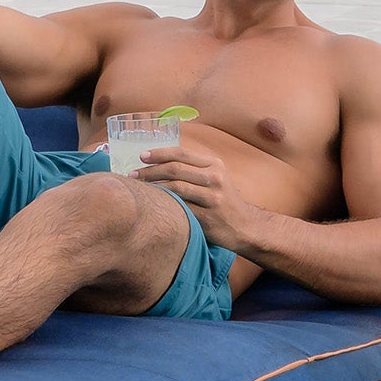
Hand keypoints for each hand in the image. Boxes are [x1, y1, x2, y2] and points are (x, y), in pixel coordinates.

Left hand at [135, 143, 263, 254]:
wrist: (247, 227)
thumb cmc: (224, 201)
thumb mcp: (216, 177)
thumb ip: (194, 169)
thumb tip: (160, 162)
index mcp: (214, 164)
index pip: (181, 153)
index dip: (159, 153)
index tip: (141, 156)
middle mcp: (215, 178)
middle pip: (175, 169)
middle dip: (150, 171)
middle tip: (133, 174)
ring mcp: (212, 198)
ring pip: (176, 188)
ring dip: (153, 187)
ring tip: (139, 188)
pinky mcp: (208, 217)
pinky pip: (180, 208)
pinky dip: (164, 204)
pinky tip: (153, 204)